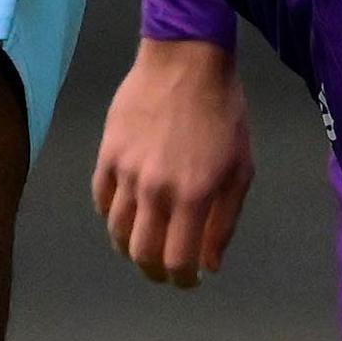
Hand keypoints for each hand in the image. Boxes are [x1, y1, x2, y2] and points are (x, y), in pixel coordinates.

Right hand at [90, 38, 252, 287]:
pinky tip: (126, 213)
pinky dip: (111, 215)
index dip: (182, 279)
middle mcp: (155, 190)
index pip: (177, 260)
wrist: (185, 60)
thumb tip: (209, 264)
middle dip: (154, 271)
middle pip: (141, 253)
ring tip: (146, 242)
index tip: (189, 279)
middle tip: (165, 269)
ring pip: (116, 230)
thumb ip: (224, 221)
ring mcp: (126, 172)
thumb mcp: (240, 167)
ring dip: (131, 246)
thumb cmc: (223, 112)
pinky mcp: (107, 154)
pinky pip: (101, 199)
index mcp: (193, 195)